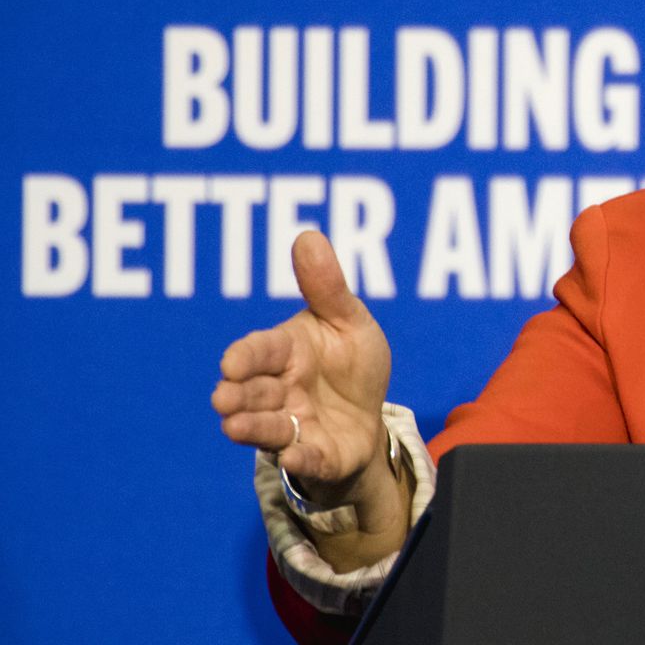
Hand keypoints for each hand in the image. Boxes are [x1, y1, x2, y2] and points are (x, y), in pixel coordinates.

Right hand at [212, 231, 391, 503]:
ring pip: (268, 428)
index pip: (258, 351)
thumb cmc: (349, 363)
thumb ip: (327, 287)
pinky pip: (309, 459)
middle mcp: (281, 392)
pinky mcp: (318, 456)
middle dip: (239, 395)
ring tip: (235, 428)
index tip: (232, 363)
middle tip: (224, 398)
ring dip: (253, 427)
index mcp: (286, 353)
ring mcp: (295, 426)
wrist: (370, 416)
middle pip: (254, 392)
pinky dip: (303, 459)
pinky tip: (296, 456)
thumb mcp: (348, 321)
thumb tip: (308, 235)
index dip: (245, 357)